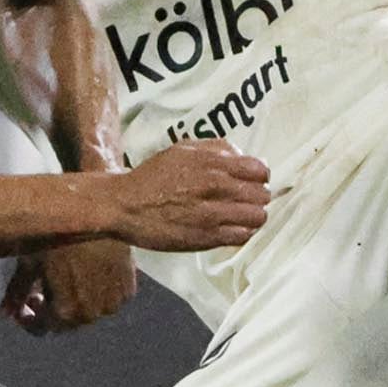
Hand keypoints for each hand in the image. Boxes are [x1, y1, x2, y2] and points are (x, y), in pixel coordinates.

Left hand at [6, 237, 137, 333]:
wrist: (97, 212)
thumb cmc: (58, 234)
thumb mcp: (29, 262)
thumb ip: (17, 293)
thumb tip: (4, 313)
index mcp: (65, 311)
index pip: (43, 329)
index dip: (30, 318)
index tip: (26, 304)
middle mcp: (92, 313)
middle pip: (67, 321)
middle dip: (53, 308)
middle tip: (44, 288)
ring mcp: (113, 302)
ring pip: (90, 310)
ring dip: (77, 299)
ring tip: (69, 276)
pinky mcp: (128, 287)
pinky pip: (110, 297)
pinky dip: (98, 290)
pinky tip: (90, 271)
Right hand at [107, 140, 269, 251]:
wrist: (124, 206)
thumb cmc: (152, 177)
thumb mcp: (182, 149)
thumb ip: (215, 148)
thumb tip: (241, 155)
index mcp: (212, 163)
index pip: (259, 170)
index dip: (259, 176)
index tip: (252, 181)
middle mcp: (215, 187)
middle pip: (262, 194)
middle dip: (257, 196)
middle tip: (245, 200)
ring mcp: (212, 214)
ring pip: (257, 217)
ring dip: (252, 216)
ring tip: (241, 216)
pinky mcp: (206, 238)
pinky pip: (242, 236)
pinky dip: (242, 233)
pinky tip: (231, 228)